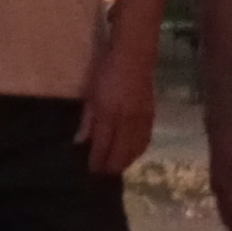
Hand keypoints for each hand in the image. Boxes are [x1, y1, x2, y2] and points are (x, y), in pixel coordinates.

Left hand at [79, 48, 155, 174]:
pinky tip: (133, 154)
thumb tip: (80, 141)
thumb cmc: (106, 71)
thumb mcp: (91, 95)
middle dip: (112, 166)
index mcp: (108, 115)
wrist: (134, 55)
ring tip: (117, 167)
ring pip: (135, 150)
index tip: (91, 171)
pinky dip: (138, 151)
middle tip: (103, 174)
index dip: (97, 161)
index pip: (102, 147)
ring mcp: (141, 120)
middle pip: (121, 153)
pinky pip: (145, 140)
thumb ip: (87, 120)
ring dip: (126, 161)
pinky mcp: (151, 116)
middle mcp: (126, 122)